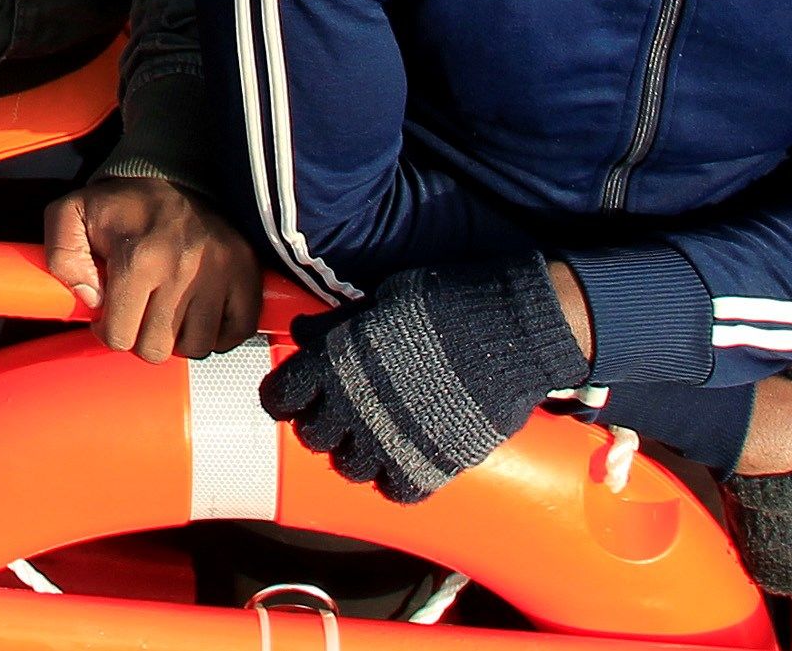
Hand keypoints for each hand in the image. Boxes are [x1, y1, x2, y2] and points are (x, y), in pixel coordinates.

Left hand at [44, 174, 261, 359]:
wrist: (179, 177)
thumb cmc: (124, 205)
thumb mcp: (73, 213)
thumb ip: (60, 255)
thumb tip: (91, 300)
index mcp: (138, 258)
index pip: (120, 337)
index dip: (108, 330)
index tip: (111, 312)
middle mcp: (182, 270)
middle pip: (157, 350)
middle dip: (142, 337)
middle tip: (141, 312)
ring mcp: (220, 275)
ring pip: (196, 348)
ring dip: (180, 337)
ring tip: (170, 310)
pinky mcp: (247, 276)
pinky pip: (236, 334)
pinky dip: (218, 333)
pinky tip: (200, 313)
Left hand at [258, 257, 587, 502]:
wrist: (509, 331)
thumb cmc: (445, 303)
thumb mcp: (383, 300)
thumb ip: (339, 324)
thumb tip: (303, 332)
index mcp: (334, 363)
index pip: (281, 396)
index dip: (285, 396)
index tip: (295, 395)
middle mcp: (353, 407)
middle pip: (314, 436)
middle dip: (322, 425)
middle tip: (342, 414)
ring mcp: (390, 442)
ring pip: (351, 468)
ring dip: (358, 455)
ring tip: (377, 437)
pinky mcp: (430, 466)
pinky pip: (398, 490)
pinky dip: (399, 479)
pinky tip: (408, 459)